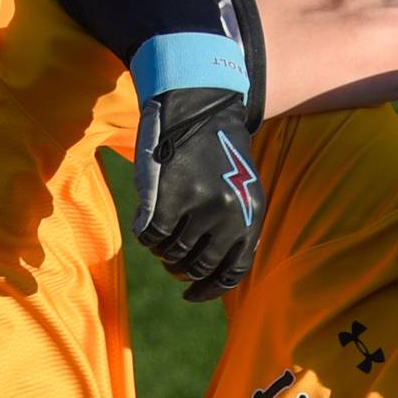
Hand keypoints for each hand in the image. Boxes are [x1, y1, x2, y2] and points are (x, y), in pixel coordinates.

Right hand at [133, 87, 263, 300]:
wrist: (198, 102)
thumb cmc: (217, 149)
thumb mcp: (242, 187)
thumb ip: (236, 227)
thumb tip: (219, 275)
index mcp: (251, 215)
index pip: (232, 272)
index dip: (208, 290)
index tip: (189, 295)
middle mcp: (230, 215)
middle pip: (196, 266)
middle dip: (179, 267)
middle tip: (170, 255)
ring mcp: (200, 207)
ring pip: (171, 253)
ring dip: (161, 247)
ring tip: (161, 229)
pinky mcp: (171, 197)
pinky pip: (151, 236)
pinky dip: (146, 233)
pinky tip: (147, 219)